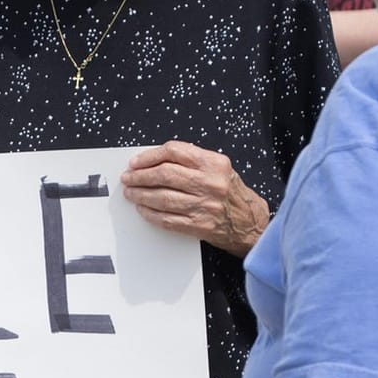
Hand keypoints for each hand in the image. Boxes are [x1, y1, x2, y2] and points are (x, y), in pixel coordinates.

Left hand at [120, 141, 269, 254]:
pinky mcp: (200, 225)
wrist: (249, 222)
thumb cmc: (230, 192)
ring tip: (131, 193)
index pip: (174, 152)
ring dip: (141, 195)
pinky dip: (150, 214)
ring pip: (163, 197)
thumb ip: (191, 160)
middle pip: (165, 174)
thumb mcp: (218, 167)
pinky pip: (167, 219)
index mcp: (213, 163)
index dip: (149, 156)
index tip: (135, 162)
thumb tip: (153, 160)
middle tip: (128, 178)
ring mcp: (205, 205)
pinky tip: (142, 209)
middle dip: (140, 176)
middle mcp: (210, 183)